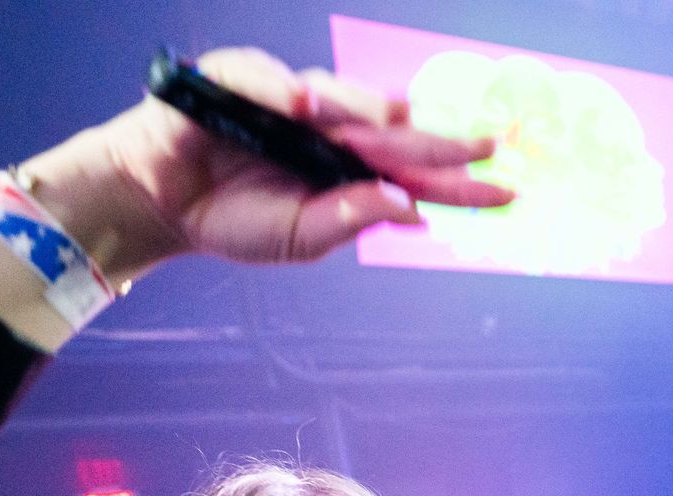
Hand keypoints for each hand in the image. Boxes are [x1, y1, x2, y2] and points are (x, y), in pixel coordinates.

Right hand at [85, 48, 512, 273]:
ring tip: (392, 122)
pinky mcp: (243, 82)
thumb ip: (347, 222)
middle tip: (484, 143)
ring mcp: (291, 104)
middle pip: (394, 132)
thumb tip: (408, 209)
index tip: (508, 191)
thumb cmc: (234, 219)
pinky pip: (266, 79)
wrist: (163, 207)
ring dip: (366, 106)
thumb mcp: (298, 238)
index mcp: (349, 174)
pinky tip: (300, 107)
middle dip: (441, 138)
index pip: (415, 176)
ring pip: (341, 97)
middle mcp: (331, 133)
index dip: (460, 183)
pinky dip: (281, 90)